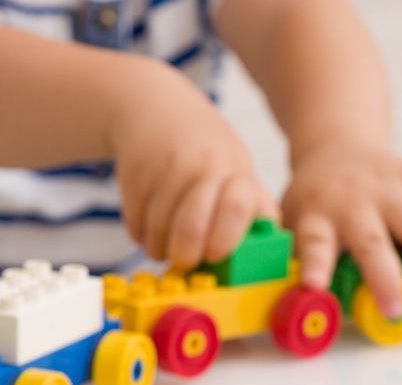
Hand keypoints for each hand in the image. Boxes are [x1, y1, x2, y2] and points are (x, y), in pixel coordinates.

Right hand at [111, 63, 276, 269]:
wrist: (155, 108)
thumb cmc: (204, 149)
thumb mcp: (236, 166)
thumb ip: (253, 205)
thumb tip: (268, 249)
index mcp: (234, 170)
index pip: (237, 208)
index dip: (226, 239)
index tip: (216, 255)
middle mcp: (200, 168)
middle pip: (192, 230)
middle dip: (187, 256)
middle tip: (187, 259)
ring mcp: (164, 172)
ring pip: (158, 235)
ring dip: (162, 249)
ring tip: (169, 241)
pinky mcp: (133, 178)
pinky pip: (136, 227)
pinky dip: (143, 236)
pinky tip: (152, 223)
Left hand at [282, 140, 401, 317]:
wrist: (335, 149)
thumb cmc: (316, 201)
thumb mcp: (294, 223)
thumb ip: (298, 258)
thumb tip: (300, 305)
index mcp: (315, 215)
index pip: (313, 242)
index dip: (315, 264)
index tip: (315, 286)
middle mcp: (351, 200)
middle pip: (371, 240)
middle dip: (385, 279)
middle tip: (396, 311)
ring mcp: (385, 185)